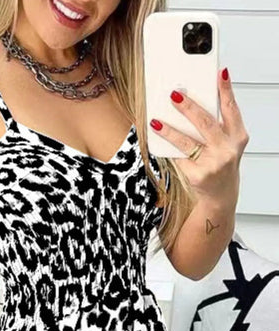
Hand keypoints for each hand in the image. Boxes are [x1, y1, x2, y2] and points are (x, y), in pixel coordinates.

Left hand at [149, 67, 248, 207]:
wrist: (220, 194)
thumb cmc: (221, 162)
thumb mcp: (226, 143)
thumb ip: (217, 125)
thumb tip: (191, 101)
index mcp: (238, 137)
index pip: (232, 109)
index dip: (226, 90)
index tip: (218, 73)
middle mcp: (227, 150)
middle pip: (206, 123)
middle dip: (188, 107)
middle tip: (174, 94)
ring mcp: (213, 164)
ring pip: (187, 142)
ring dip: (169, 130)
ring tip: (156, 121)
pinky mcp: (197, 176)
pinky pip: (178, 157)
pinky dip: (167, 148)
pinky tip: (157, 140)